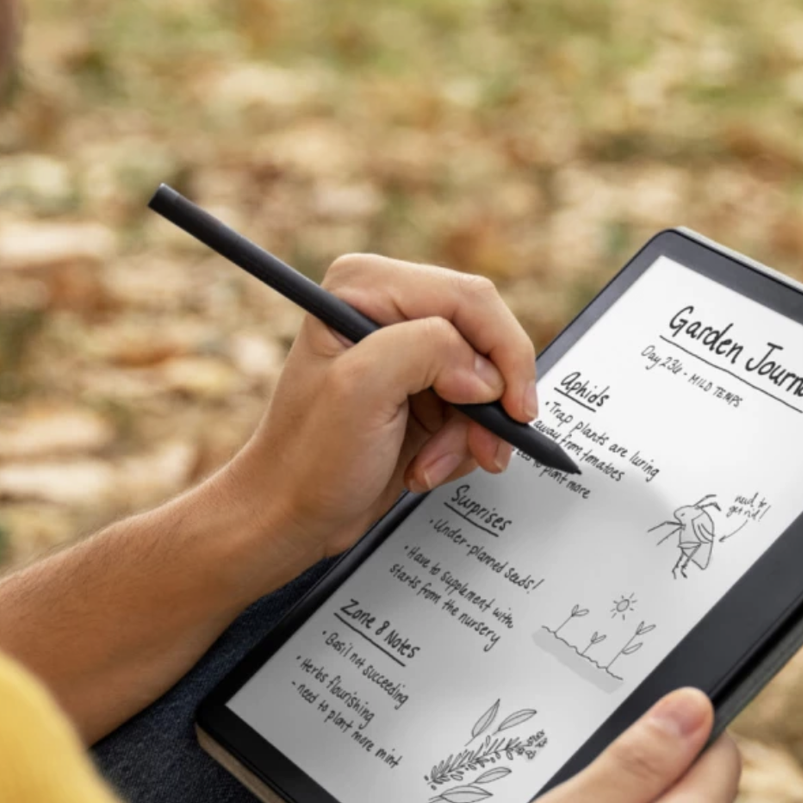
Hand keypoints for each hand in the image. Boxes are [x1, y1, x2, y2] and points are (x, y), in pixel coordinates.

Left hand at [226, 254, 539, 558]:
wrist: (289, 516)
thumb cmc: (306, 459)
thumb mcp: (361, 390)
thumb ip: (427, 350)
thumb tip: (485, 371)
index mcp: (365, 286)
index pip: (469, 299)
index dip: (502, 352)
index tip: (513, 408)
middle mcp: (388, 310)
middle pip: (484, 340)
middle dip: (486, 403)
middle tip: (484, 448)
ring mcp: (406, 353)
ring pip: (485, 383)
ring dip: (469, 434)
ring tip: (428, 466)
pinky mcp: (420, 392)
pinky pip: (474, 412)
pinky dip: (460, 446)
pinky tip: (423, 466)